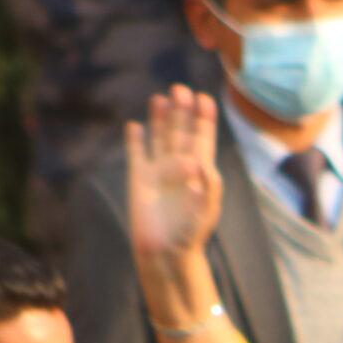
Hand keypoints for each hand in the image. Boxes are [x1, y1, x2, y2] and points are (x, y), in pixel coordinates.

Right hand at [125, 87, 223, 288]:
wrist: (166, 252)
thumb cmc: (191, 233)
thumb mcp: (205, 210)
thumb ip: (207, 185)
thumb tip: (200, 161)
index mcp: (200, 170)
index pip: (203, 137)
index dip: (204, 118)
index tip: (204, 99)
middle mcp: (179, 165)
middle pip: (180, 130)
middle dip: (182, 110)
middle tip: (180, 89)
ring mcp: (158, 169)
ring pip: (159, 136)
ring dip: (160, 118)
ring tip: (160, 98)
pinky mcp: (138, 178)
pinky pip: (137, 153)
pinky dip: (136, 139)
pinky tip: (135, 126)